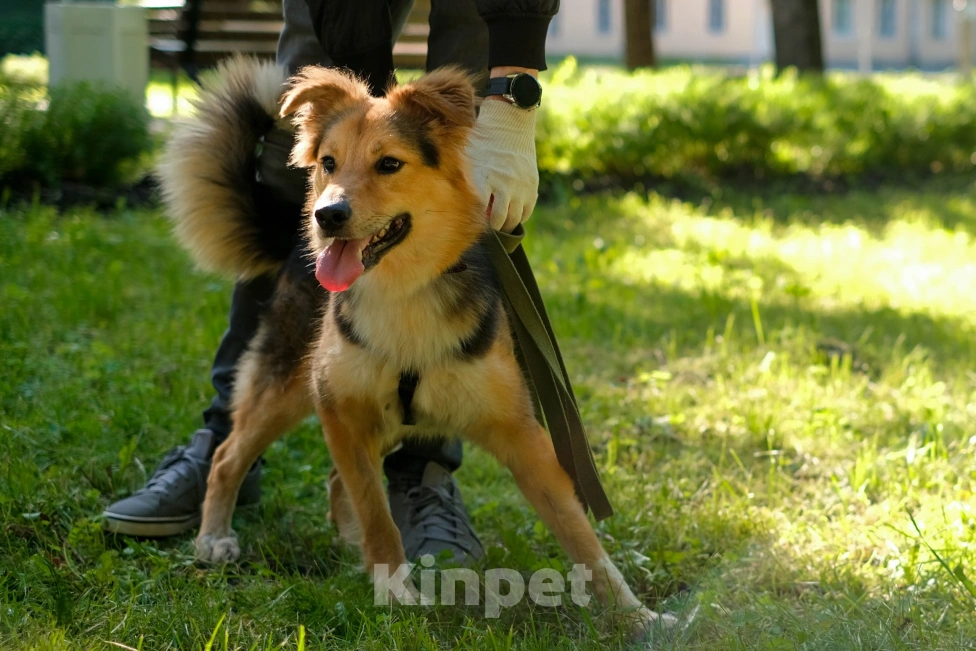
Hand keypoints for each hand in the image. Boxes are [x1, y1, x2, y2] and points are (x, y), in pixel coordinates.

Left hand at [466, 70, 538, 232]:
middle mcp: (504, 184)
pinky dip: (520, 216)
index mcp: (485, 178)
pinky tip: (512, 213)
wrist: (510, 120)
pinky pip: (527, 210)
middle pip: (500, 220)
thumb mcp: (467, 156)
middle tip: (486, 225)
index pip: (481, 212)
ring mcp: (520, 185)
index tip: (472, 221)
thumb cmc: (482, 137)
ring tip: (499, 222)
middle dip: (492, 226)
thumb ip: (463, 178)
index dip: (477, 221)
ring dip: (507, 223)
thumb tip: (450, 197)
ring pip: (515, 218)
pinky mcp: (531, 183)